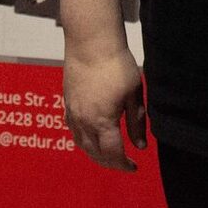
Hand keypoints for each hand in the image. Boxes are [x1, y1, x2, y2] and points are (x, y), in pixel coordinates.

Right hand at [63, 44, 146, 170]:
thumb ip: (136, 122)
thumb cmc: (116, 65)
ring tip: (108, 154)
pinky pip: (73, 130)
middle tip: (123, 163)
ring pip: (81, 143)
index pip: (112, 154)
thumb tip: (140, 146)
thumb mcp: (134, 94)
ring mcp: (72, 112)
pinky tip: (92, 136)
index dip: (123, 164)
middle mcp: (84, 121)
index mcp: (102, 121)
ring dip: (94, 153)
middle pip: (94, 153)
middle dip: (110, 163)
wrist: (90, 42)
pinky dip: (83, 140)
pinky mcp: (67, 102)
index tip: (134, 166)